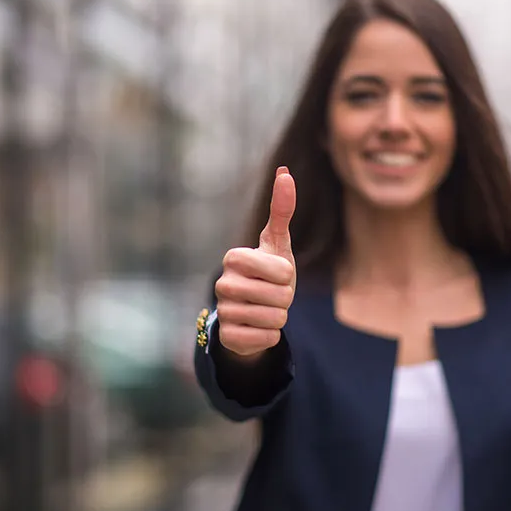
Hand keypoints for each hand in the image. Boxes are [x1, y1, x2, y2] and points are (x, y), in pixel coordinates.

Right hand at [215, 166, 295, 356]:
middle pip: (281, 296)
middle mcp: (223, 283)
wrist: (252, 313)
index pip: (280, 270)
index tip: (276, 274)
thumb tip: (284, 171)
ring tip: (265, 310)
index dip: (286, 275)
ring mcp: (223, 311)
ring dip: (279, 317)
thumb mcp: (278, 244)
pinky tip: (258, 328)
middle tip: (272, 295)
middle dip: (286, 299)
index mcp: (234, 258)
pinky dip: (271, 336)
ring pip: (275, 318)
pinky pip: (267, 338)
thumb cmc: (268, 274)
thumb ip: (281, 209)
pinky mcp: (227, 338)